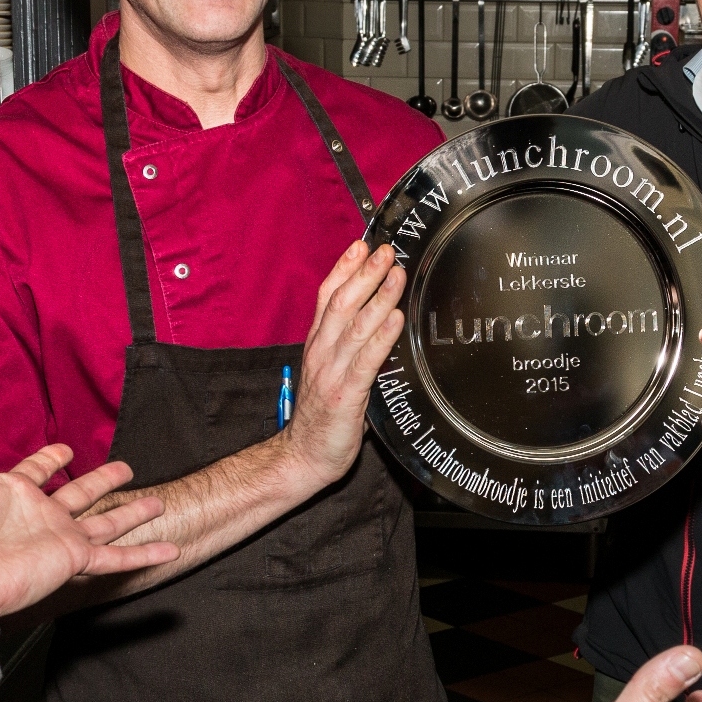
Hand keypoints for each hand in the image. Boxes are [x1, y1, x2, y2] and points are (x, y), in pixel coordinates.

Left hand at [0, 398, 177, 616]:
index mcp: (12, 494)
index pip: (37, 472)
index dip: (50, 459)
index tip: (65, 449)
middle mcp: (40, 516)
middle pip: (81, 495)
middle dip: (102, 481)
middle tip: (124, 468)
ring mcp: (59, 539)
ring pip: (106, 523)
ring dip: (132, 513)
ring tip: (158, 502)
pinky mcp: (73, 559)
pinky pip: (117, 557)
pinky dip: (145, 554)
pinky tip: (170, 548)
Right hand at [276, 240, 406, 489]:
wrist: (303, 456)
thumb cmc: (322, 415)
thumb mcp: (328, 370)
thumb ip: (346, 345)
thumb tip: (375, 318)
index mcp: (317, 344)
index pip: (327, 296)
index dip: (344, 269)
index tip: (361, 245)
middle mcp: (322, 352)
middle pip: (341, 303)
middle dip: (365, 274)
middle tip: (387, 251)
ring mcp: (332, 372)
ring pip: (355, 325)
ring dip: (379, 298)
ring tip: (397, 275)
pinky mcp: (346, 395)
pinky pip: (366, 361)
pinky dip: (382, 337)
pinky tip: (396, 320)